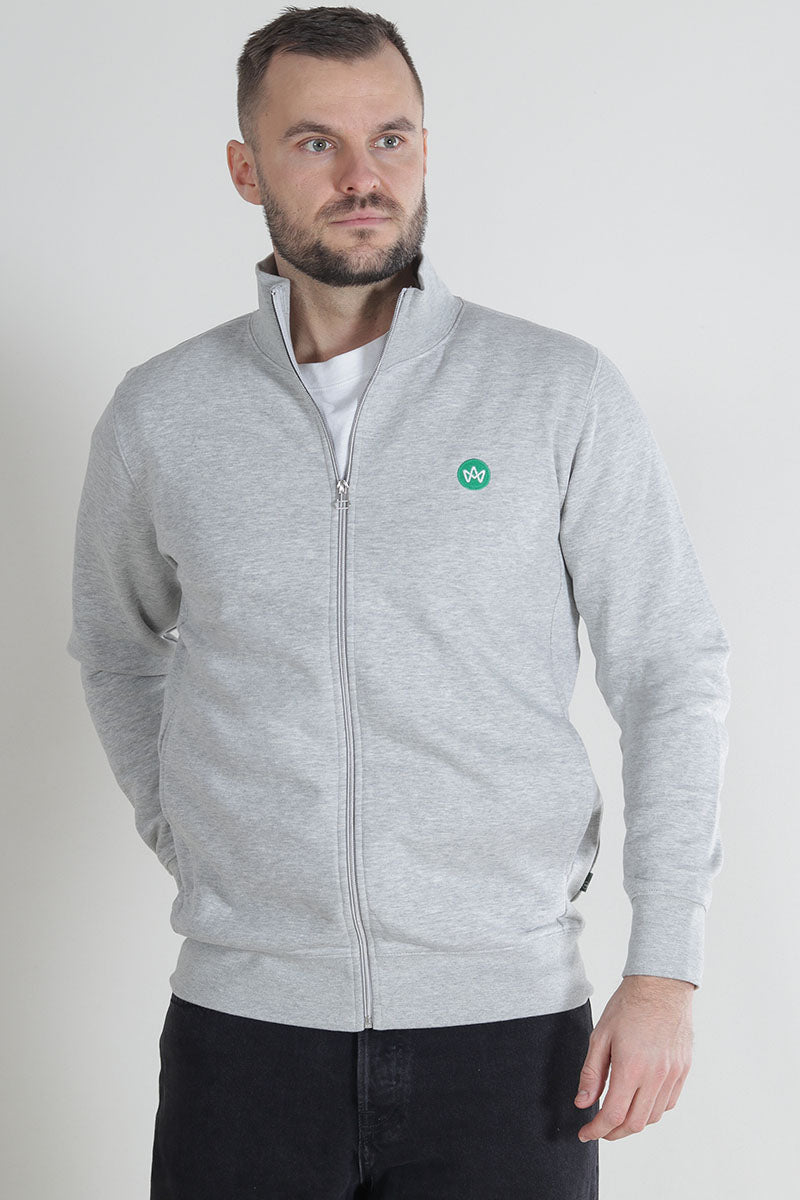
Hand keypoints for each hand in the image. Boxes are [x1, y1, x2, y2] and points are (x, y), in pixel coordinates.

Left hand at [574, 974, 694, 1141]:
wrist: (661, 985)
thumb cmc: (628, 1006)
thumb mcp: (601, 1035)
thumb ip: (591, 1073)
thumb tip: (582, 1104)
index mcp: (632, 1067)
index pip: (613, 1114)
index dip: (597, 1130)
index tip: (585, 1134)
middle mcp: (656, 1076)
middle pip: (635, 1123)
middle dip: (613, 1132)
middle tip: (599, 1129)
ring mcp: (673, 1074)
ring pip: (653, 1117)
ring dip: (633, 1123)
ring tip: (617, 1116)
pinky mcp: (683, 1070)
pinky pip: (668, 1103)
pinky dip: (652, 1110)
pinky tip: (639, 1102)